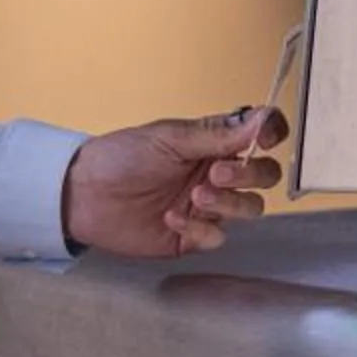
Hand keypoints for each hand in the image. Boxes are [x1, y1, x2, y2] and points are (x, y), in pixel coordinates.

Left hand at [64, 106, 288, 256]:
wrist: (84, 195)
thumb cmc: (123, 156)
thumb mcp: (169, 138)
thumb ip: (217, 134)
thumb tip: (262, 118)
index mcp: (215, 142)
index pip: (261, 135)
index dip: (271, 134)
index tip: (265, 139)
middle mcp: (219, 173)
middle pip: (264, 176)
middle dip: (249, 175)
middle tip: (216, 173)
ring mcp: (209, 207)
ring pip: (249, 209)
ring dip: (228, 203)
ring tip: (195, 196)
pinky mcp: (193, 237)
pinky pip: (217, 237)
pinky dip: (199, 228)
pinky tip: (170, 219)